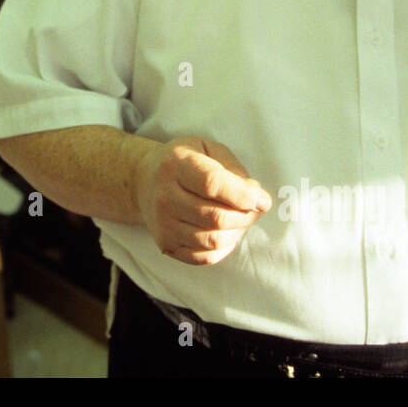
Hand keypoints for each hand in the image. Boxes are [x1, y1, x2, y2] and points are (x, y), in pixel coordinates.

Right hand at [133, 135, 272, 265]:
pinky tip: (227, 233)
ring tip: (242, 219)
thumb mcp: (208, 149)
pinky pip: (204, 257)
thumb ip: (234, 170)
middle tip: (255, 208)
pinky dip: (224, 248)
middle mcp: (165, 196)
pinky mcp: (166, 244)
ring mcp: (163, 224)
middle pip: (216, 217)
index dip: (243, 195)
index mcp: (176, 164)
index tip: (262, 199)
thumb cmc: (185, 162)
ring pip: (212, 240)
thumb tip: (257, 199)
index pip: (212, 183)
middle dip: (246, 216)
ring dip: (238, 232)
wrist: (145, 180)